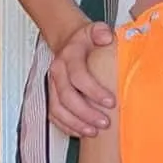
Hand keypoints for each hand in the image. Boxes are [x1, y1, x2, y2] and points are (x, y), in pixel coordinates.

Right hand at [48, 21, 115, 136]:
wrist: (68, 40)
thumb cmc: (85, 38)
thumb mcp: (95, 29)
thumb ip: (101, 31)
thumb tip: (107, 38)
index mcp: (69, 55)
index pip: (78, 76)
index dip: (94, 91)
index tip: (111, 102)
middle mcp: (57, 71)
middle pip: (67, 97)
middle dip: (86, 113)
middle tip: (104, 122)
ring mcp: (52, 84)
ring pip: (58, 109)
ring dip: (75, 123)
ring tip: (93, 132)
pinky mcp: (52, 95)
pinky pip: (54, 114)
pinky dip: (66, 126)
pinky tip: (81, 132)